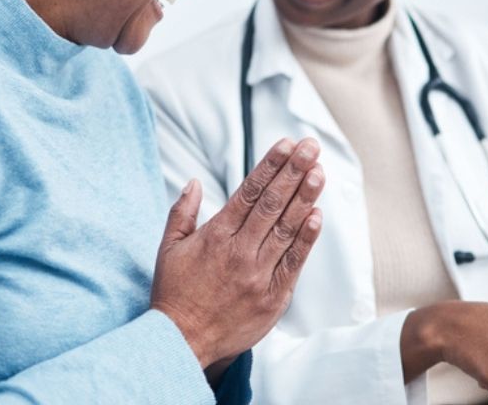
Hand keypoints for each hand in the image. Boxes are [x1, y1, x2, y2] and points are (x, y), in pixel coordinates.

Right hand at [151, 138, 324, 367]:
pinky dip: (306, 239)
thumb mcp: (168, 249)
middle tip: (311, 147)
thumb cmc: (174, 295)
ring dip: (305, 198)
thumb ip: (182, 213)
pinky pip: (293, 263)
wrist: (181, 344)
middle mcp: (239, 252)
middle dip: (294, 172)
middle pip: (272, 204)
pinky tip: (317, 216)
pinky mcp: (272, 298)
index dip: (270, 165)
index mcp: (215, 236)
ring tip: (319, 172)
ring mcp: (258, 275)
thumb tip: (195, 182)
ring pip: (286, 230)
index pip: (249, 192)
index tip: (287, 145)